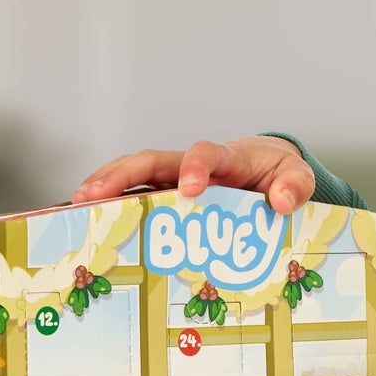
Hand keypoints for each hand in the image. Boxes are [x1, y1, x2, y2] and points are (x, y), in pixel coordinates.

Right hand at [72, 136, 313, 210]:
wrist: (271, 171)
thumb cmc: (281, 174)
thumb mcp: (298, 178)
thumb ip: (295, 186)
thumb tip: (279, 202)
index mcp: (227, 158)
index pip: (205, 154)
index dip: (195, 167)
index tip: (190, 189)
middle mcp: (194, 166)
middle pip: (151, 160)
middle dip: (121, 174)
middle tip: (93, 195)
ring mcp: (176, 180)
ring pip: (135, 176)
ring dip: (106, 187)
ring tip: (77, 206)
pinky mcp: (168, 197)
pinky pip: (136, 197)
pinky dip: (113, 206)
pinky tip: (90, 222)